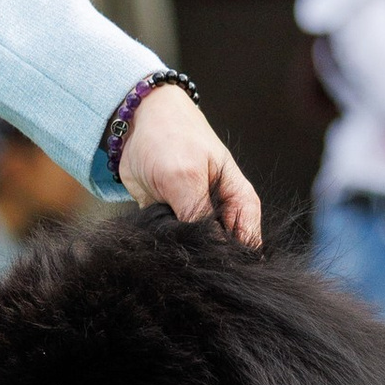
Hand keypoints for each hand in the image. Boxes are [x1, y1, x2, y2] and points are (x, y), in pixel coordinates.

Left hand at [118, 84, 262, 247]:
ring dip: (181, 252)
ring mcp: (197, 218)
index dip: (231, 260)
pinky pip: (171, 243)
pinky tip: (154, 241)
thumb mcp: (185, 176)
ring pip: (195, 250)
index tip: (207, 263)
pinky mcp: (172, 221)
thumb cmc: (171, 137)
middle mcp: (222, 214)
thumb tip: (208, 252)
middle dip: (204, 258)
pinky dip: (162, 245)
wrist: (136, 121)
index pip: (247, 245)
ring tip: (167, 243)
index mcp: (240, 201)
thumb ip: (198, 215)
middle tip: (183, 256)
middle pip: (223, 252)